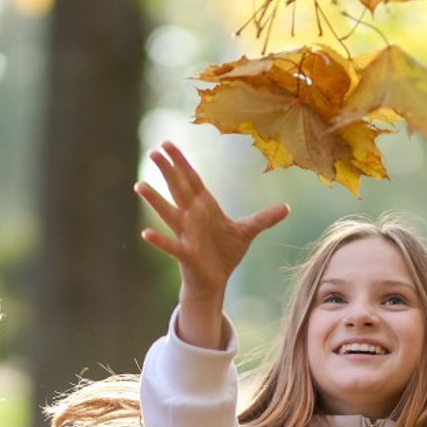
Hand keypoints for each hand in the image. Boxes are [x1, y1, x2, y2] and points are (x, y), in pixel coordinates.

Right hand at [136, 141, 288, 347]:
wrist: (216, 282)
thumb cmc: (225, 254)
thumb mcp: (247, 232)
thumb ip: (264, 218)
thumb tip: (287, 208)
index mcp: (204, 207)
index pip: (191, 179)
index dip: (181, 162)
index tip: (168, 144)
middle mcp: (192, 218)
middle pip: (178, 189)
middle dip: (166, 171)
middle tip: (152, 152)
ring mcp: (186, 235)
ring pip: (169, 214)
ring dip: (155, 200)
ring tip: (139, 185)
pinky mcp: (186, 254)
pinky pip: (171, 246)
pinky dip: (159, 240)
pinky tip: (145, 233)